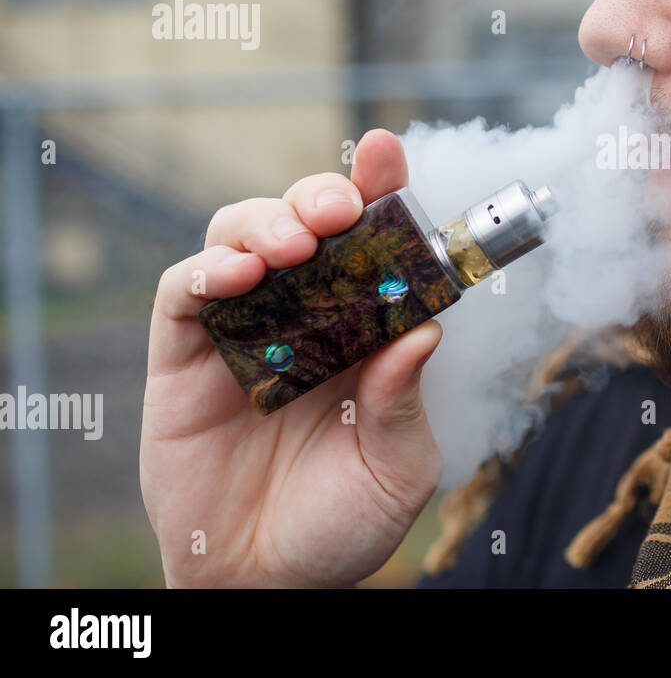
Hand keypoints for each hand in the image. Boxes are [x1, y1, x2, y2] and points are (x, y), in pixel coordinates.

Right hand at [141, 129, 440, 586]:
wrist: (266, 580)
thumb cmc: (345, 521)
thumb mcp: (398, 467)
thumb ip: (406, 401)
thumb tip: (425, 329)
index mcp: (366, 328)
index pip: (374, 243)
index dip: (380, 189)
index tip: (387, 150)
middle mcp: (305, 315)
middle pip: (305, 222)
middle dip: (321, 197)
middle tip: (339, 210)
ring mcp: (243, 330)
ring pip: (242, 236)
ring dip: (267, 223)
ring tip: (293, 247)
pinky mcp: (184, 355)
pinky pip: (184, 292)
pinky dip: (207, 269)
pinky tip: (237, 275)